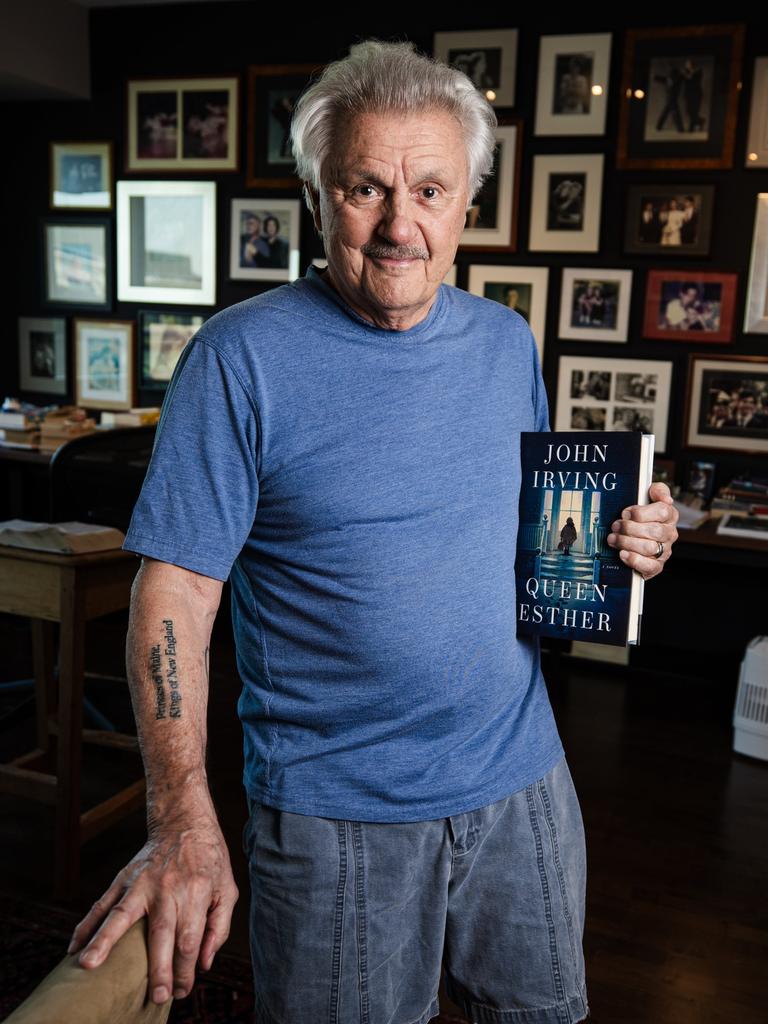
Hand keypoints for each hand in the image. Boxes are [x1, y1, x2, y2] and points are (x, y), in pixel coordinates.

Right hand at [68, 818, 237, 1003]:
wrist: (184, 821)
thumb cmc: (210, 860)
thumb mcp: (227, 889)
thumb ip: (219, 927)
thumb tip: (205, 963)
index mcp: (196, 891)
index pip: (189, 939)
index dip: (186, 970)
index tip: (182, 991)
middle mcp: (167, 888)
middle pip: (161, 934)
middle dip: (158, 969)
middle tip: (156, 997)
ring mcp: (142, 883)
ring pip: (121, 914)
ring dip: (104, 942)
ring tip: (88, 966)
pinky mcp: (123, 879)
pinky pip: (102, 904)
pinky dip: (86, 925)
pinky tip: (73, 948)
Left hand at [607, 481, 678, 580]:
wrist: (636, 539)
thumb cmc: (642, 517)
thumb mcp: (649, 498)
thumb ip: (657, 490)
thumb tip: (664, 497)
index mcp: (669, 516)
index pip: (662, 511)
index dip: (641, 512)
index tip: (626, 513)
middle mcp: (669, 534)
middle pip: (654, 531)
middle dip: (629, 528)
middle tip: (615, 526)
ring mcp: (664, 551)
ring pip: (649, 548)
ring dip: (626, 542)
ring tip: (614, 538)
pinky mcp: (656, 566)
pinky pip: (649, 566)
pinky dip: (634, 560)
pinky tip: (622, 553)